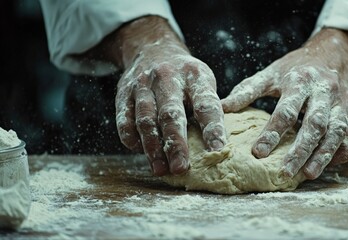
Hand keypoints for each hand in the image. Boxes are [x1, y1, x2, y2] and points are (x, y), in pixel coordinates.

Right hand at [87, 16, 225, 175]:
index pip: (205, 104)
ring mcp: (143, 84)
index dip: (213, 128)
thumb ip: (207, 108)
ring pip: (145, 119)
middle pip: (171, 114)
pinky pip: (124, 119)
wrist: (152, 49)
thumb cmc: (185, 76)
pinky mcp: (123, 93)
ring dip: (152, 147)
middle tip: (181, 168)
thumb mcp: (202, 81)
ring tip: (160, 169)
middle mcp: (167, 77)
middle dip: (176, 144)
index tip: (218, 149)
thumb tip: (216, 147)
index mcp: (194, 76)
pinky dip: (131, 138)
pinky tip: (139, 152)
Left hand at [222, 28, 347, 178]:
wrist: (338, 52)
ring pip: (337, 131)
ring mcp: (344, 101)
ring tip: (308, 174)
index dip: (272, 133)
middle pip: (314, 124)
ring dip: (323, 154)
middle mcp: (324, 91)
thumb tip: (221, 108)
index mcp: (299, 81)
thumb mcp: (272, 72)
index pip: (285, 111)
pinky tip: (333, 162)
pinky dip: (346, 149)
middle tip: (285, 172)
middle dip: (300, 150)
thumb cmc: (298, 67)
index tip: (258, 153)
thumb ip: (247, 90)